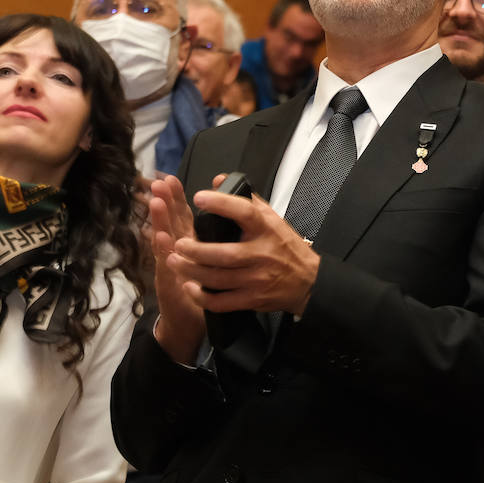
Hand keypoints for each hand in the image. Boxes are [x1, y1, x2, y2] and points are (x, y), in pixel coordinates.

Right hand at [148, 174, 205, 363]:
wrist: (189, 323)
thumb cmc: (202, 288)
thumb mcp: (207, 261)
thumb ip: (210, 237)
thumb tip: (219, 215)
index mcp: (189, 244)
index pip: (182, 216)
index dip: (176, 198)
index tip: (171, 179)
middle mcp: (176, 252)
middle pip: (169, 223)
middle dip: (164, 202)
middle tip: (159, 183)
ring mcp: (169, 267)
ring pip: (164, 240)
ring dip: (159, 221)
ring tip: (156, 202)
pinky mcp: (168, 284)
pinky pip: (165, 265)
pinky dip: (162, 251)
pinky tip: (160, 238)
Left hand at [170, 181, 320, 317]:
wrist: (309, 281)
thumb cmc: (286, 248)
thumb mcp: (273, 220)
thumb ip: (246, 200)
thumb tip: (218, 181)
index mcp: (267, 230)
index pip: (245, 212)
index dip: (221, 204)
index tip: (199, 197)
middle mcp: (262, 254)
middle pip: (223, 254)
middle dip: (195, 250)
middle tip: (178, 243)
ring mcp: (256, 279)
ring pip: (217, 279)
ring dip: (191, 271)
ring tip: (174, 261)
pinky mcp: (252, 299)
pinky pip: (221, 301)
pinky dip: (201, 296)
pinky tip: (190, 286)